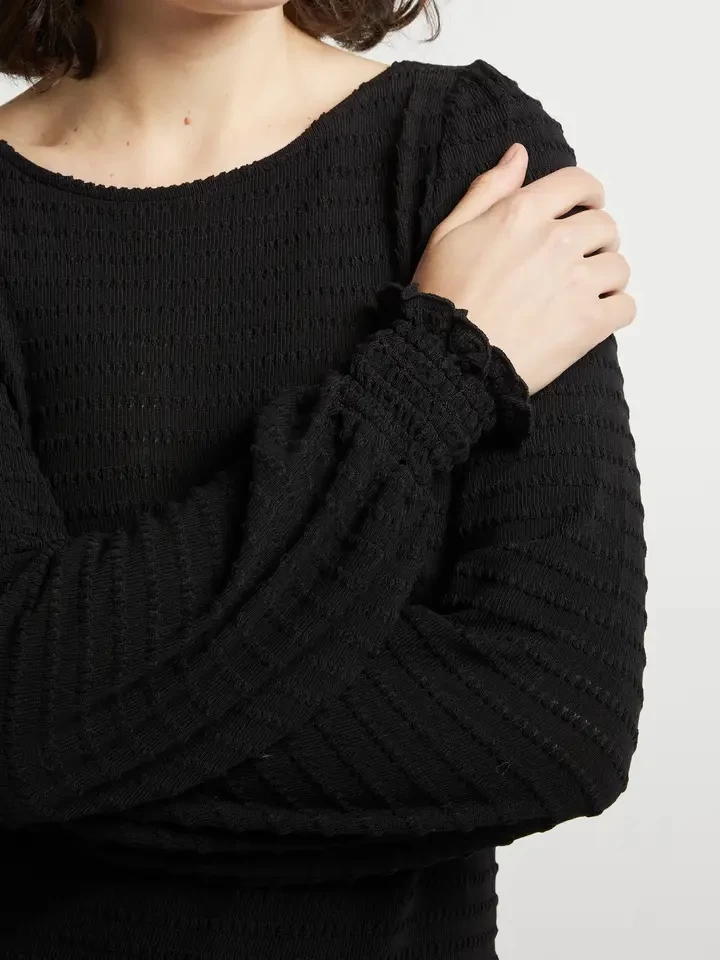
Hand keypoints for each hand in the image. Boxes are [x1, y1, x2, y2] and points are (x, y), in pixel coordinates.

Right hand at [411, 143, 635, 394]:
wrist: (448, 357)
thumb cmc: (443, 296)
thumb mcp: (449, 232)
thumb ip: (488, 189)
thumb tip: (520, 154)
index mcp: (523, 213)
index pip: (579, 184)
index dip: (588, 193)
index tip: (585, 207)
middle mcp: (556, 241)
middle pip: (605, 225)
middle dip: (596, 239)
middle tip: (578, 258)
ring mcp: (576, 283)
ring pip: (618, 267)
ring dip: (605, 276)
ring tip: (583, 291)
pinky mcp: (588, 324)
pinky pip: (625, 306)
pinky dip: (615, 310)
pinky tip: (594, 316)